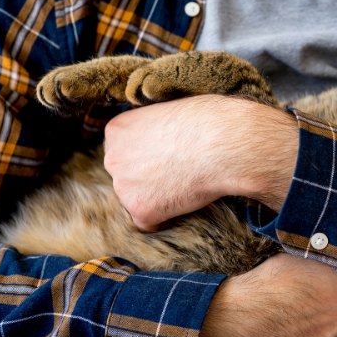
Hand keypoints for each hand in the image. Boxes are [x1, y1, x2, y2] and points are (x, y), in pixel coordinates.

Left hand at [103, 95, 297, 230]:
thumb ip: (154, 130)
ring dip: (158, 198)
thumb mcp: (170, 113)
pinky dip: (167, 218)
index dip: (149, 158)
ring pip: (136, 201)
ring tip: (186, 185)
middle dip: (147, 179)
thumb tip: (160, 142)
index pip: (123, 152)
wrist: (224, 144)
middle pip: (125, 177)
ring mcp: (124, 186)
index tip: (169, 157)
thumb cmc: (208, 122)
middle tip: (178, 174)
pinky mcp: (141, 210)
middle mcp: (112, 158)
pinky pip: (150, 223)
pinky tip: (186, 200)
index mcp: (117, 131)